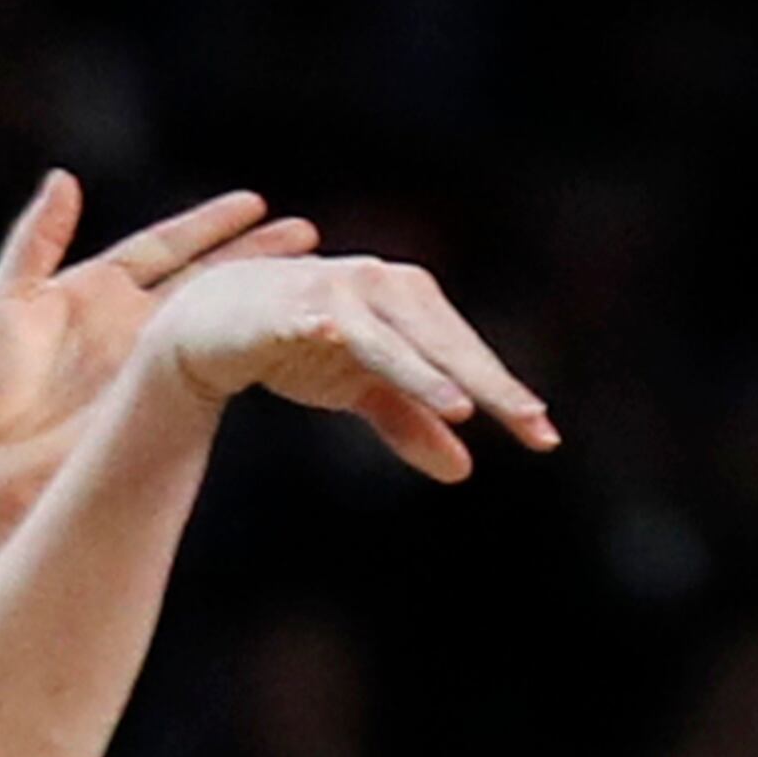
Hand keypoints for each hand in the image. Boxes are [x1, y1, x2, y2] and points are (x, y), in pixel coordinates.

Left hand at [0, 167, 315, 501]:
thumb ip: (36, 241)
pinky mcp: (153, 406)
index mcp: (93, 292)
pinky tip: (274, 328)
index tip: (255, 204)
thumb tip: (65, 179)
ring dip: (257, 298)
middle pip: (203, 279)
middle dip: (254, 257)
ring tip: (308, 276)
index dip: (208, 227)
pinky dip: (237, 347)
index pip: (163, 248)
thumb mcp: (0, 301)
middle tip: (307, 236)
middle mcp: (128, 327)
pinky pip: (204, 372)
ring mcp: (145, 368)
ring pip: (213, 321)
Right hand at [150, 239, 556, 490]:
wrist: (213, 320)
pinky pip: (326, 324)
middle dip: (487, 384)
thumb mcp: (360, 388)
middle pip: (443, 341)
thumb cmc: (296, 344)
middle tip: (531, 424)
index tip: (544, 438)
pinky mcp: (291, 305)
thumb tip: (463, 469)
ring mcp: (336, 291)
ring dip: (425, 371)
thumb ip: (410, 421)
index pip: (464, 353)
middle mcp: (381, 287)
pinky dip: (345, 335)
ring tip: (463, 409)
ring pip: (393, 337)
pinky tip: (369, 357)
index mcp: (408, 304)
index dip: (504, 393)